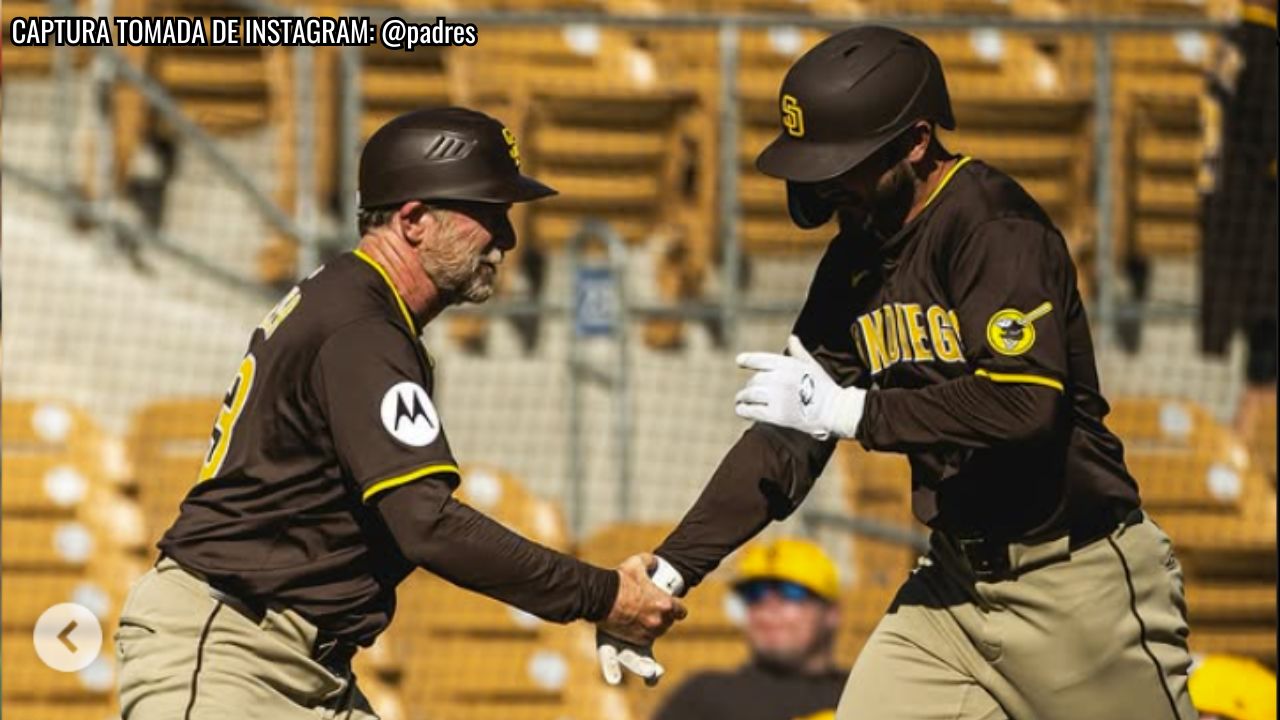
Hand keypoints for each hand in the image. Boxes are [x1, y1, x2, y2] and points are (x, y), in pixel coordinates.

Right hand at [596, 554, 686, 685]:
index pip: (680, 611)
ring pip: (656, 634)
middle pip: (668, 623)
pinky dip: (641, 638)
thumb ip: (649, 562)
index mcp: (665, 604)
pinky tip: (638, 638)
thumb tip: (655, 562)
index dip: (677, 609)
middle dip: (662, 618)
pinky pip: (644, 644)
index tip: (673, 608)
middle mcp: (659, 621)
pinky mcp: (635, 641)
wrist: (601, 596)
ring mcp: (648, 633)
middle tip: (651, 611)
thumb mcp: (637, 563)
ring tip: (643, 622)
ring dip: (652, 629)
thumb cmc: (620, 580)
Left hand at [735, 335, 865, 439]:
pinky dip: (743, 410)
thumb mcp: (811, 364)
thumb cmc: (823, 386)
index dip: (747, 360)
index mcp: (786, 364)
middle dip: (750, 385)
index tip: (739, 361)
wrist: (833, 410)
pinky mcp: (776, 415)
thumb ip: (798, 351)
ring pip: (750, 394)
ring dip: (742, 397)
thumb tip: (792, 338)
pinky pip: (752, 410)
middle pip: (754, 380)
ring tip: (740, 400)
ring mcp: (776, 397)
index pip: (759, 359)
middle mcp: (779, 379)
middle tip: (748, 391)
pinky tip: (741, 410)